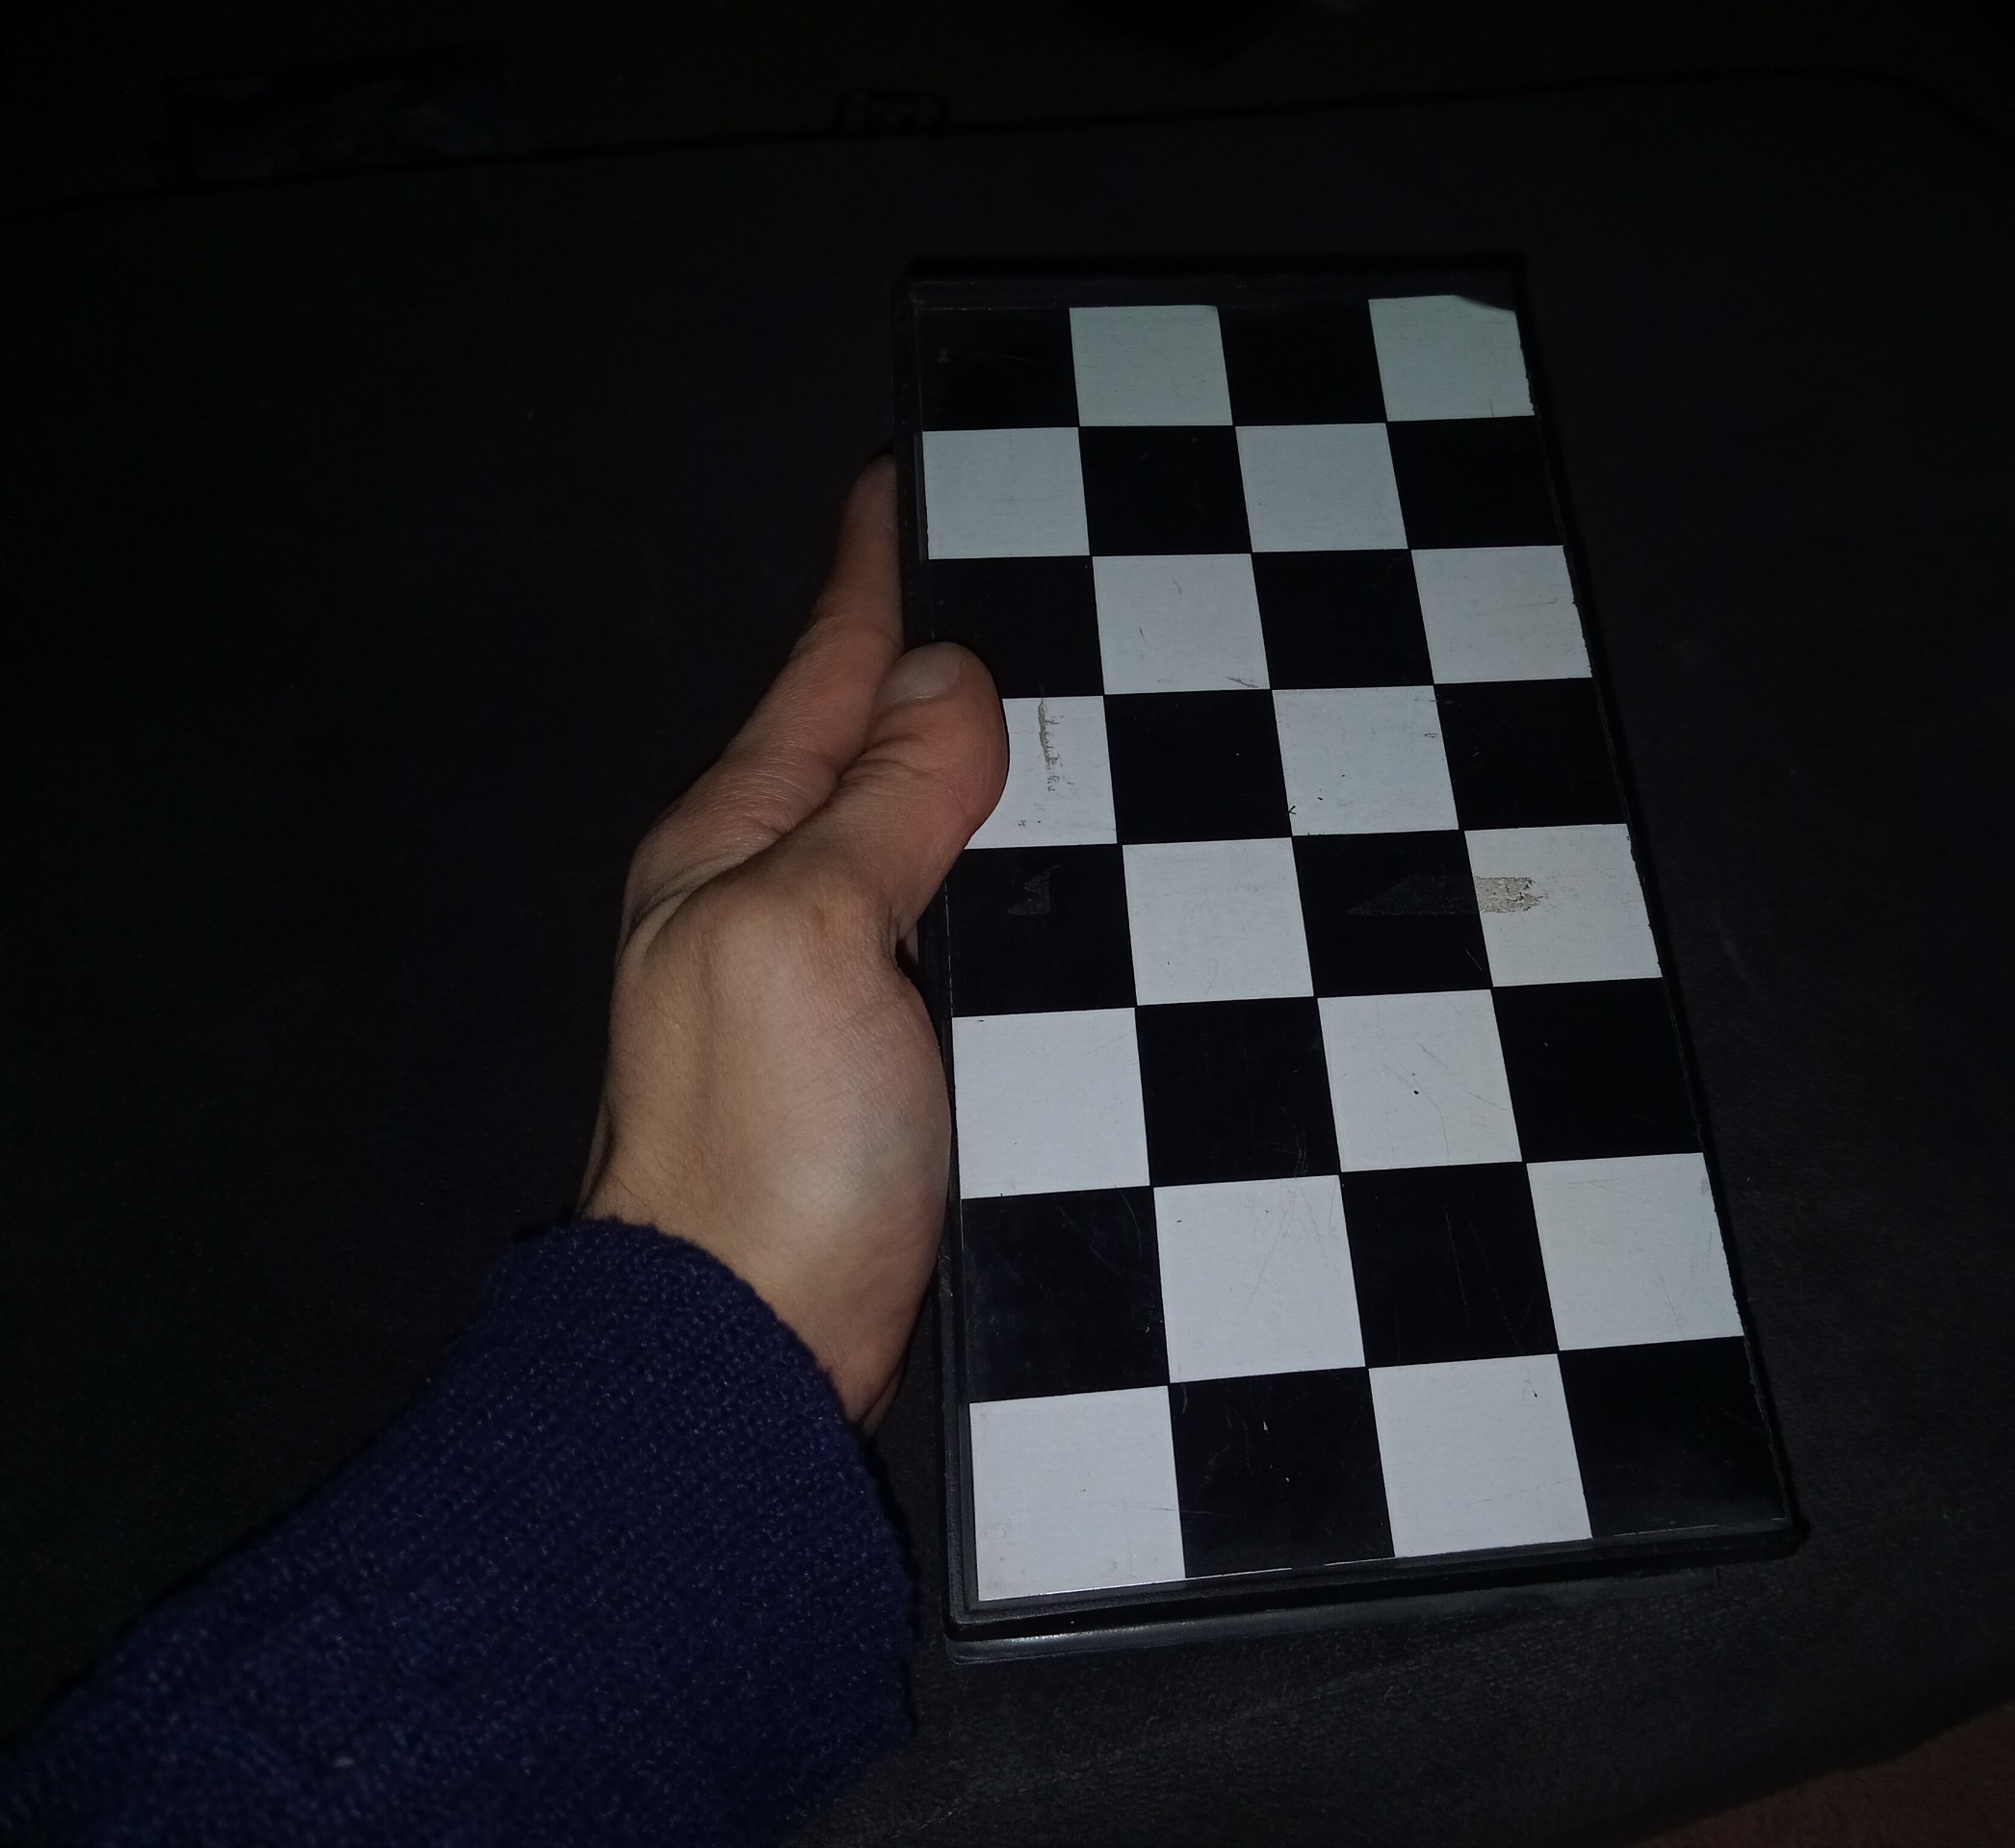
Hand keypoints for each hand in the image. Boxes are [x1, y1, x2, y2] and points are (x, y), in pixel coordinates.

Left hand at [580, 457, 1006, 1426]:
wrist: (752, 1358)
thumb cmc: (760, 1148)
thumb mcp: (807, 934)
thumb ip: (881, 802)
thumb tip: (948, 676)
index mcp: (734, 844)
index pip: (819, 670)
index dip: (870, 576)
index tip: (908, 479)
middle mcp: (775, 900)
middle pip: (867, 742)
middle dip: (934, 655)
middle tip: (1029, 572)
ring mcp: (830, 987)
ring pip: (919, 838)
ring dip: (979, 769)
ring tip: (1070, 700)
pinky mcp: (891, 1067)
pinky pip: (956, 933)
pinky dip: (1006, 884)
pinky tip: (1066, 876)